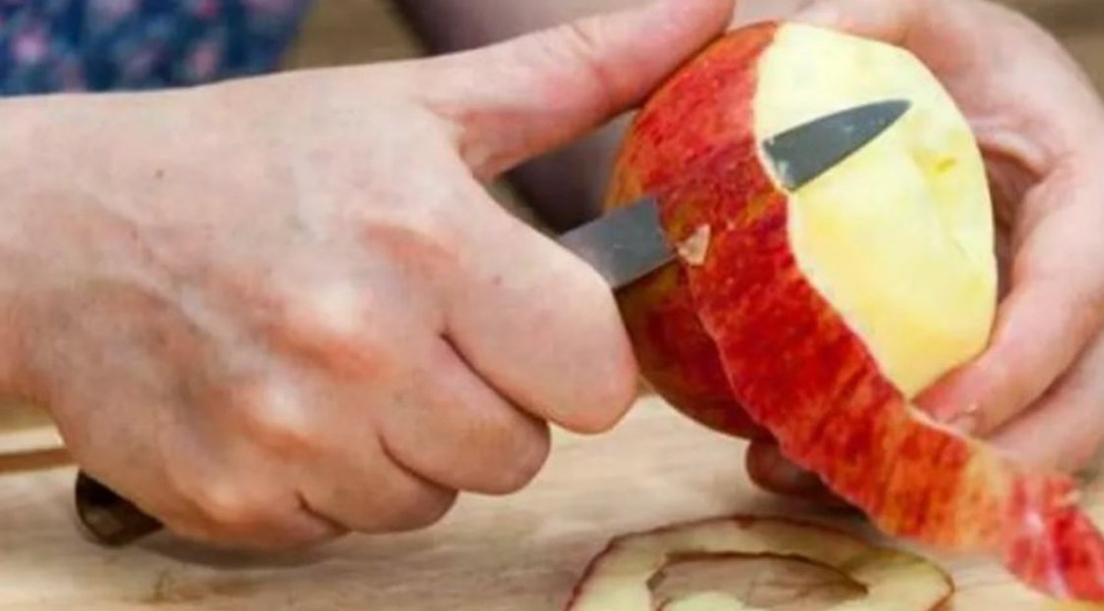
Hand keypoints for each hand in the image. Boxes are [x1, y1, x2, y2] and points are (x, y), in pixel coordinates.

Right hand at [1, 0, 733, 548]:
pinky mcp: (236, 502)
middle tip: (424, 335)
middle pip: (523, 452)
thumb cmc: (255, 161)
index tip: (529, 323)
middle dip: (495, 402)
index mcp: (429, 241)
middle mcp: (361, 348)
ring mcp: (291, 438)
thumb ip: (581, 73)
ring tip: (350, 364)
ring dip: (415, 445)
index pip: (597, 380)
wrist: (64, 230)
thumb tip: (707, 14)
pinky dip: (340, 482)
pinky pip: (353, 528)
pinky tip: (295, 408)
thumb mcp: (420, 106)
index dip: (574, 356)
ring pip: (439, 498)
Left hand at [745, 0, 1103, 498]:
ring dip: (936, 481)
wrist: (945, 94)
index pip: (1085, 281)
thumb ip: (860, 19)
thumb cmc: (942, 56)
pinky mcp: (1004, 363)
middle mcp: (1090, 278)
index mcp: (1089, 188)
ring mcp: (1053, 332)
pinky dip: (905, 465)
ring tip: (809, 476)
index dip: (1026, 355)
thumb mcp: (912, 16)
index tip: (943, 409)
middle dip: (986, 455)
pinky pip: (977, 434)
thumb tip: (795, 45)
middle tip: (870, 477)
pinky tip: (805, 466)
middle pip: (1078, 395)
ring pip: (1029, 438)